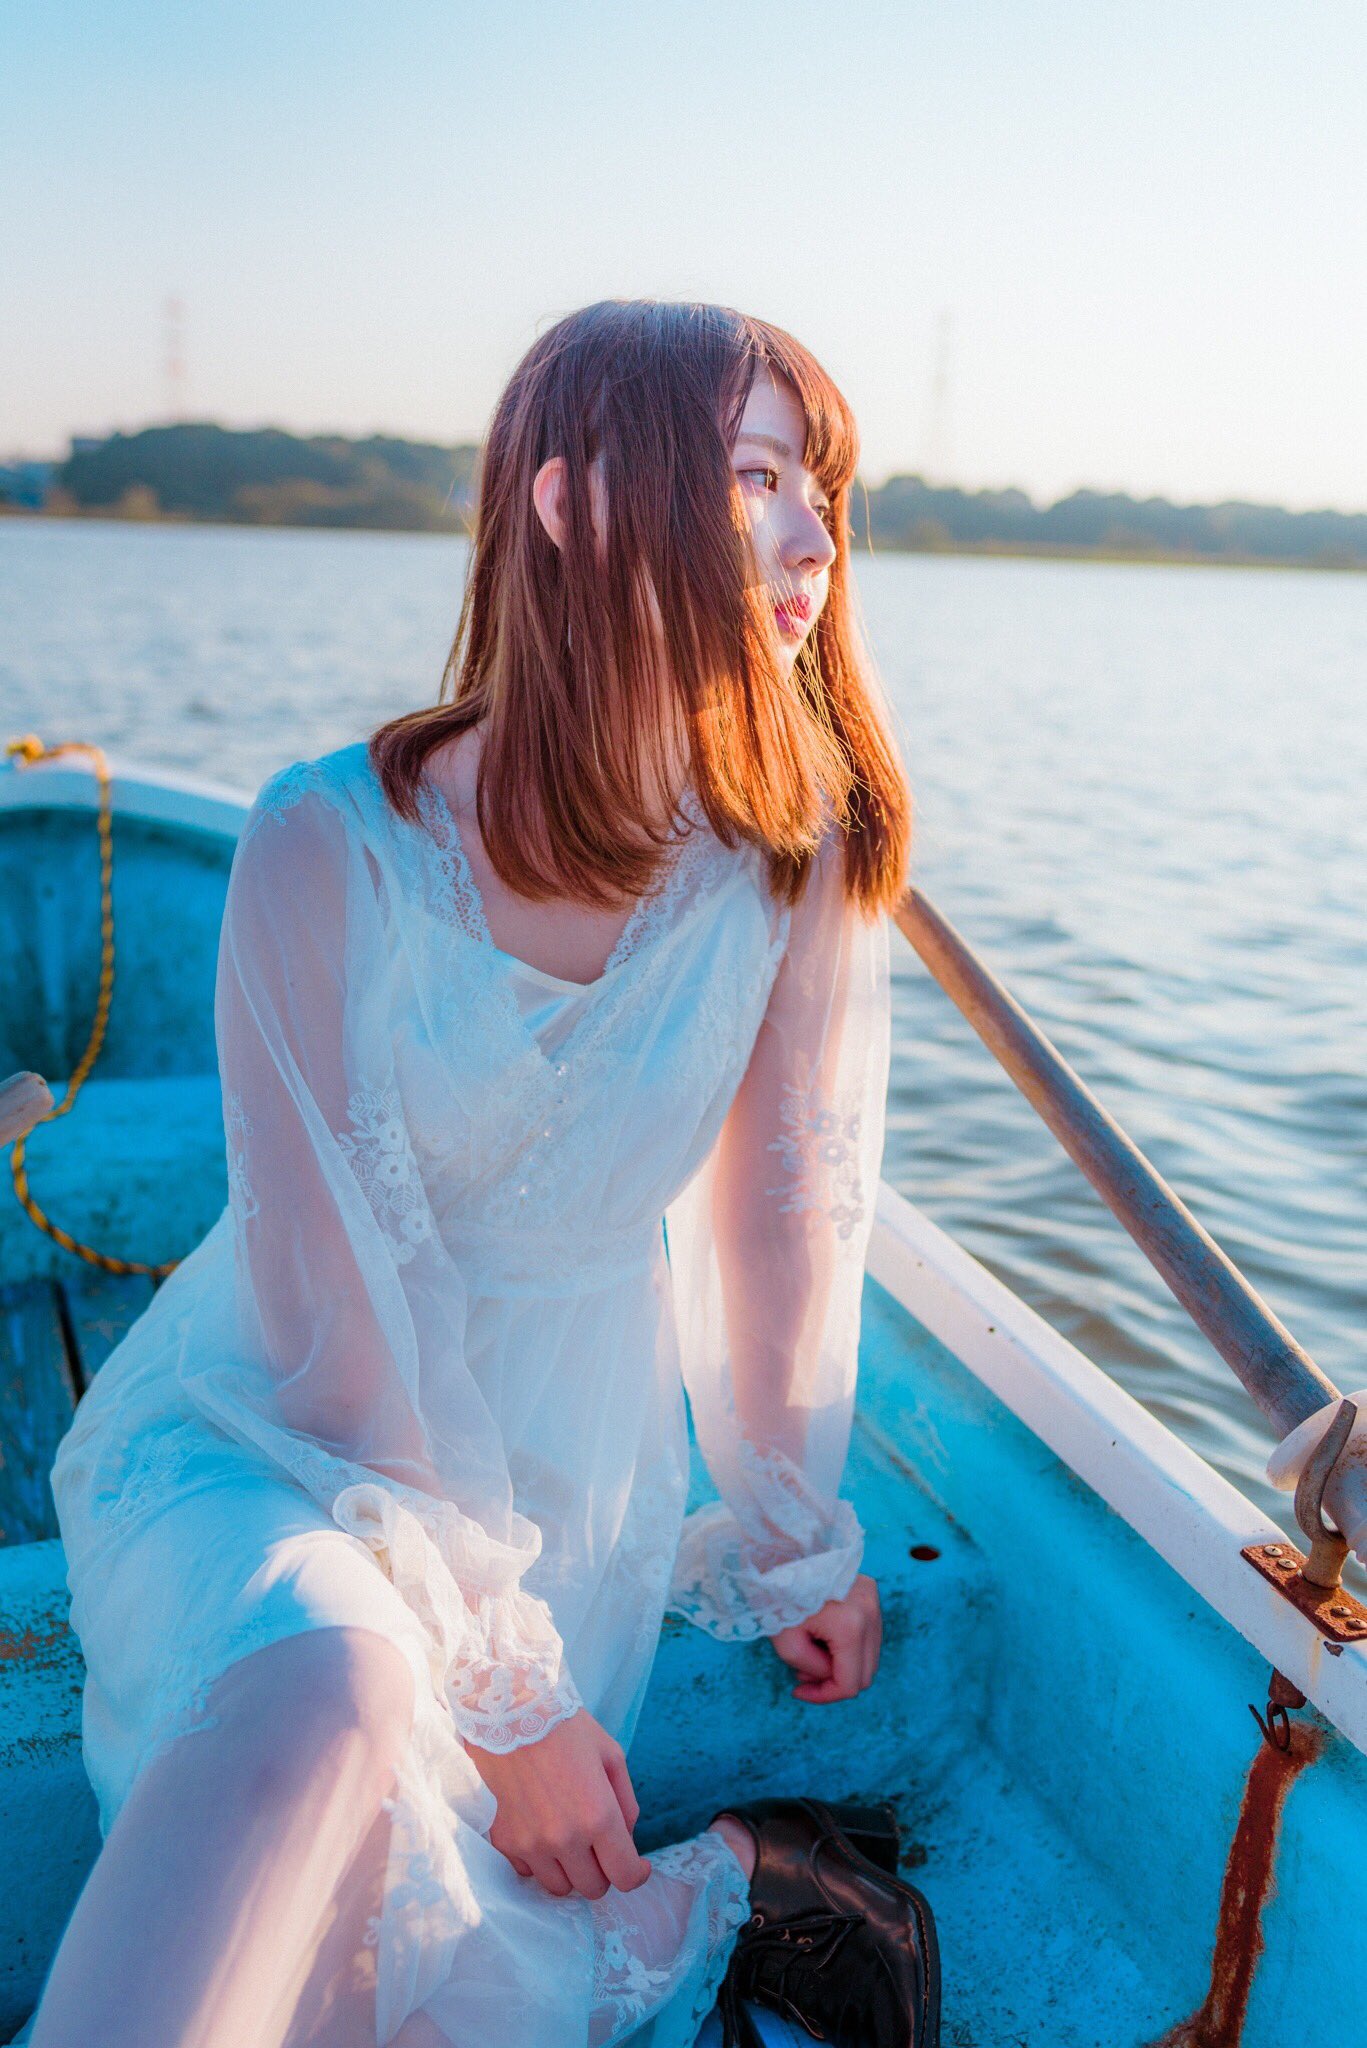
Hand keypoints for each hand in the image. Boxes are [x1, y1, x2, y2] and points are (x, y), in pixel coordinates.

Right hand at [465, 1708, 651, 1899]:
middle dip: (603, 1870)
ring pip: (560, 1887)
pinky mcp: (505, 1842)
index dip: (637, 1875)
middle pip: (593, 1888)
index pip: (625, 1876)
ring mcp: (531, 1844)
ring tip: (568, 1838)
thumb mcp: (611, 1755)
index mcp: (598, 1816)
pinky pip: (528, 1872)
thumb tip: (627, 1840)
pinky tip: (540, 1830)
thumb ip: (626, 1804)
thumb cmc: (565, 1728)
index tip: (638, 1866)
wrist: (509, 1713)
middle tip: (599, 1844)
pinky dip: (539, 1861)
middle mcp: (565, 1838)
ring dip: (570, 1870)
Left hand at [770, 1573, 881, 1702]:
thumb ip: (814, 1670)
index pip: (851, 1684)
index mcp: (851, 1626)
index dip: (825, 1695)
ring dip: (842, 1664)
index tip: (798, 1690)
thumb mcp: (787, 1644)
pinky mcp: (871, 1592)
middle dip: (833, 1681)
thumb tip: (830, 1675)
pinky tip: (823, 1637)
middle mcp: (871, 1612)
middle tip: (803, 1674)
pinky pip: (868, 1636)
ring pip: (869, 1657)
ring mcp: (874, 1600)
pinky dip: (848, 1646)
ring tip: (811, 1653)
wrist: (780, 1553)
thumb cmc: (778, 1596)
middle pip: (865, 1674)